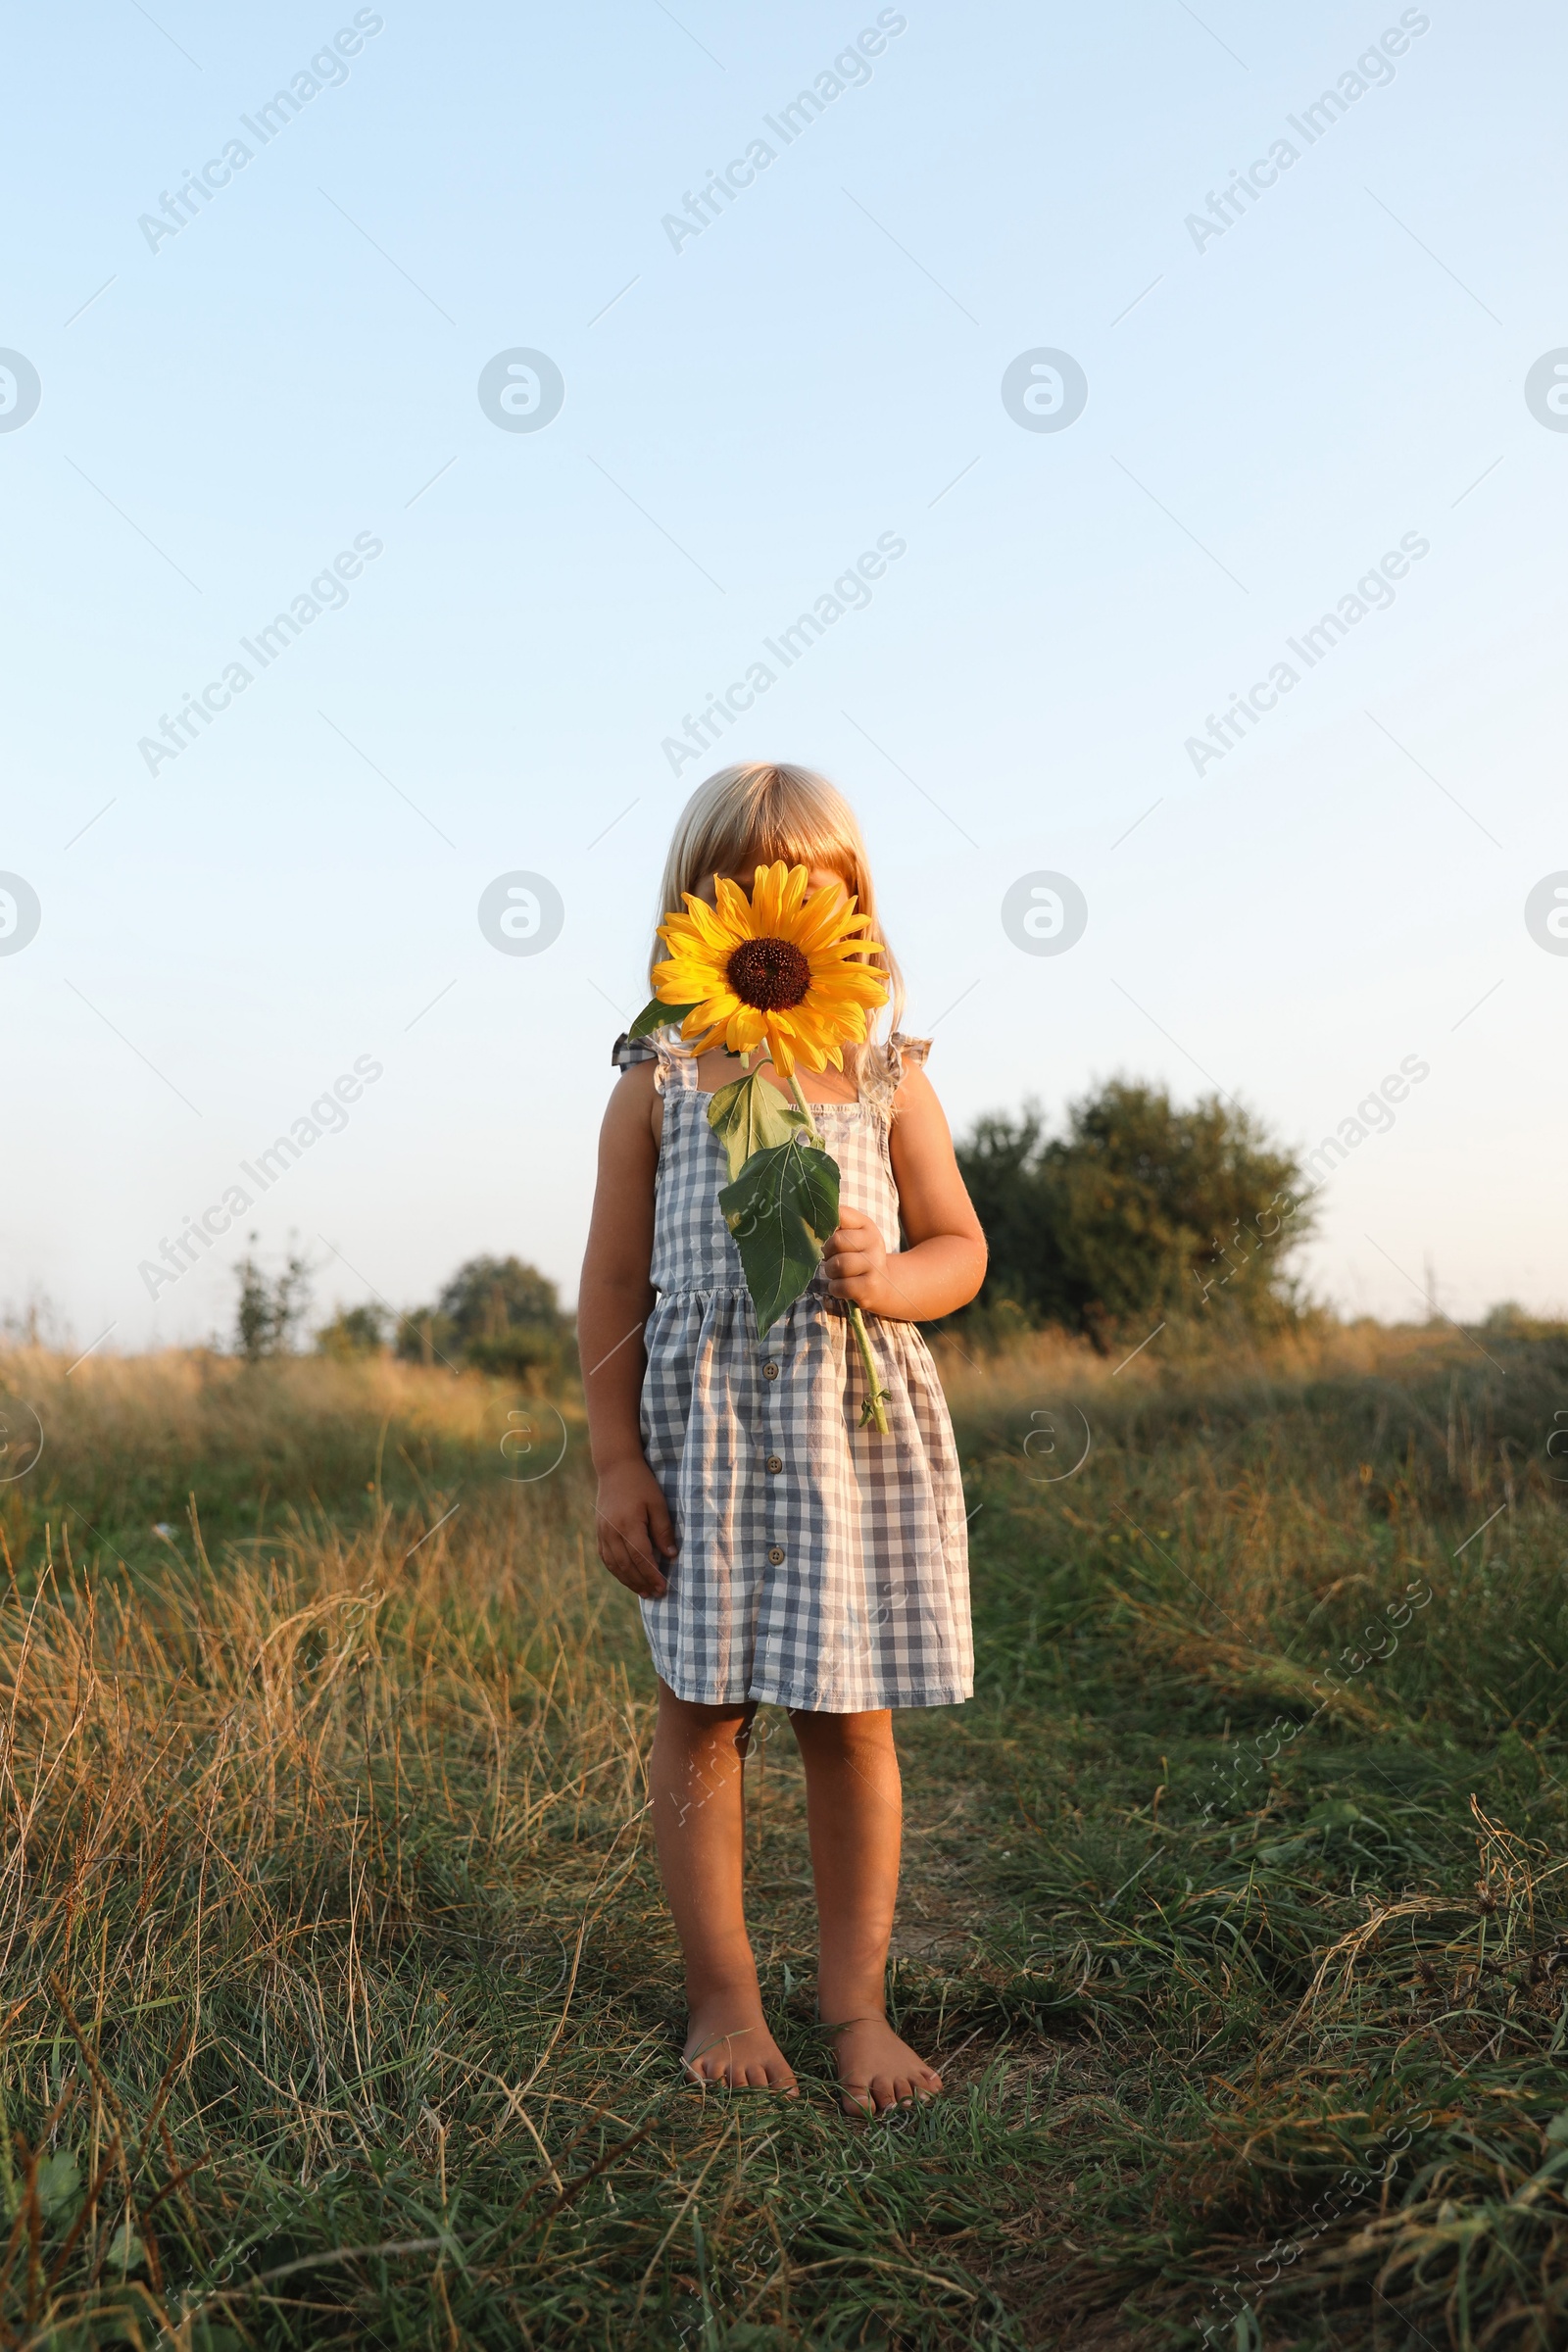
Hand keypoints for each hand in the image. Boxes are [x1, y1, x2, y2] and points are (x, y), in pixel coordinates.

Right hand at [594, 1460, 675, 1597]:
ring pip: (614, 1564)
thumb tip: (671, 1556)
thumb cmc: (641, 1484)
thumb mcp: (658, 1503)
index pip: (641, 1557)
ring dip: (629, 1581)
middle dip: (642, 1582)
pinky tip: (626, 1578)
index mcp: (628, 1524)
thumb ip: (663, 1530)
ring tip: (643, 1592)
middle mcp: (612, 1532)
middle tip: (656, 1594)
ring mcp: (603, 1532)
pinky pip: (605, 1557)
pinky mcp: (599, 1531)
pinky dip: (616, 1571)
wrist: (615, 1468)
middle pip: (627, 1565)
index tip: (663, 1587)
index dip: (652, 1575)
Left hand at [823, 1203, 894, 1313]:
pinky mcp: (870, 1287)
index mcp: (866, 1225)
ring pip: (838, 1265)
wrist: (883, 1284)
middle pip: (837, 1241)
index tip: (824, 1236)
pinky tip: (842, 1286)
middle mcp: (874, 1242)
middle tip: (831, 1258)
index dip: (824, 1226)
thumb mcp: (852, 1235)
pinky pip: (840, 1286)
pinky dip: (835, 1288)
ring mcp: (874, 1265)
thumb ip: (833, 1225)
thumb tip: (806, 1220)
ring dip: (831, 1272)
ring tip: (837, 1273)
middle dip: (827, 1253)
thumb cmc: (857, 1256)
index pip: (839, 1215)